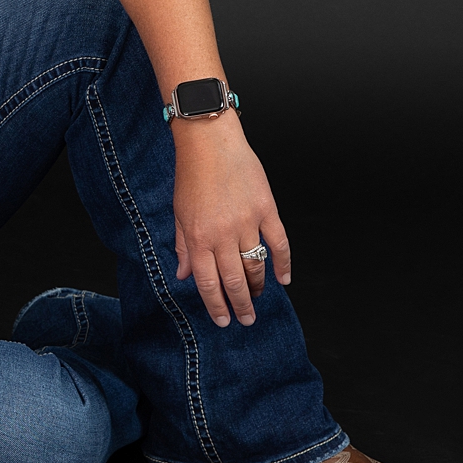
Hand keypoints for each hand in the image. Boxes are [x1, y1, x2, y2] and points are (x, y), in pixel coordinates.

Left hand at [169, 115, 291, 327]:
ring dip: (258, 286)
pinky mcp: (266, 209)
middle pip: (234, 280)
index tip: (223, 320)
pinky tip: (284, 278)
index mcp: (198, 237)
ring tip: (258, 297)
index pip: (208, 283)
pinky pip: (279, 242)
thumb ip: (183, 246)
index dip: (216, 305)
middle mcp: (222, 234)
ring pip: (256, 265)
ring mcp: (247, 222)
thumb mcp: (179, 213)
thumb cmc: (191, 175)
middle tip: (247, 320)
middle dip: (241, 305)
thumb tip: (184, 275)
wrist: (210, 142)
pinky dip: (284, 263)